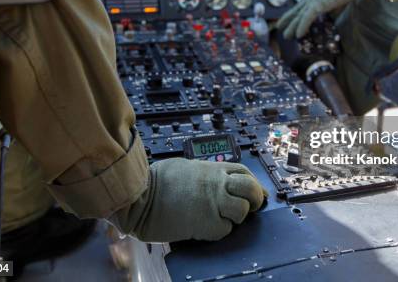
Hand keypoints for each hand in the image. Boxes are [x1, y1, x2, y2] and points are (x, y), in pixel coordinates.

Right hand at [135, 158, 265, 241]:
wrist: (141, 197)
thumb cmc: (156, 182)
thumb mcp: (186, 167)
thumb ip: (205, 174)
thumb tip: (217, 180)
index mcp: (212, 168)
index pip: (245, 173)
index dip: (253, 184)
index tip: (256, 192)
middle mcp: (217, 183)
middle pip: (251, 189)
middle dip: (255, 199)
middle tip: (249, 207)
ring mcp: (214, 202)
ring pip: (242, 210)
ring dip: (235, 217)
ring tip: (220, 218)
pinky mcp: (207, 223)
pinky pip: (225, 229)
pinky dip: (218, 230)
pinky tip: (205, 226)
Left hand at [276, 0, 373, 39]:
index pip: (305, 2)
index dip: (298, 10)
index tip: (293, 16)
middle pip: (298, 8)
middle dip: (289, 18)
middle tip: (280, 26)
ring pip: (299, 15)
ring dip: (291, 26)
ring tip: (284, 35)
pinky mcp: (318, 4)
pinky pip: (307, 18)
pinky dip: (302, 27)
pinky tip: (297, 35)